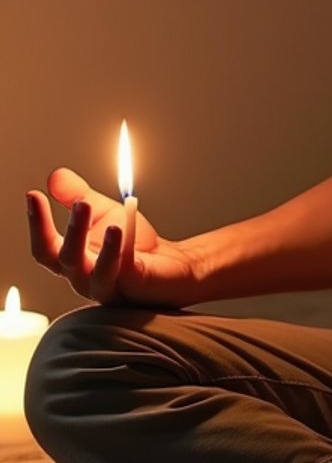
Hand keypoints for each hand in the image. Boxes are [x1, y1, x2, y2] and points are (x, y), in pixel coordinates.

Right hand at [27, 167, 198, 307]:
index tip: (33, 195)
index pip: (45, 248)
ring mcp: (110, 285)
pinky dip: (129, 254)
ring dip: (106, 249)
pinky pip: (129, 272)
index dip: (37, 224)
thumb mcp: (99, 211)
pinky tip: (132, 234)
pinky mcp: (136, 286)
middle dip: (74, 231)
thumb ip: (76, 195)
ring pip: (99, 273)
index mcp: (71, 260)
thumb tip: (55, 176)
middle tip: (82, 204)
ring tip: (114, 227)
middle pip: (69, 261)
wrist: (168, 261)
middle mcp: (85, 278)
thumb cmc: (129, 242)